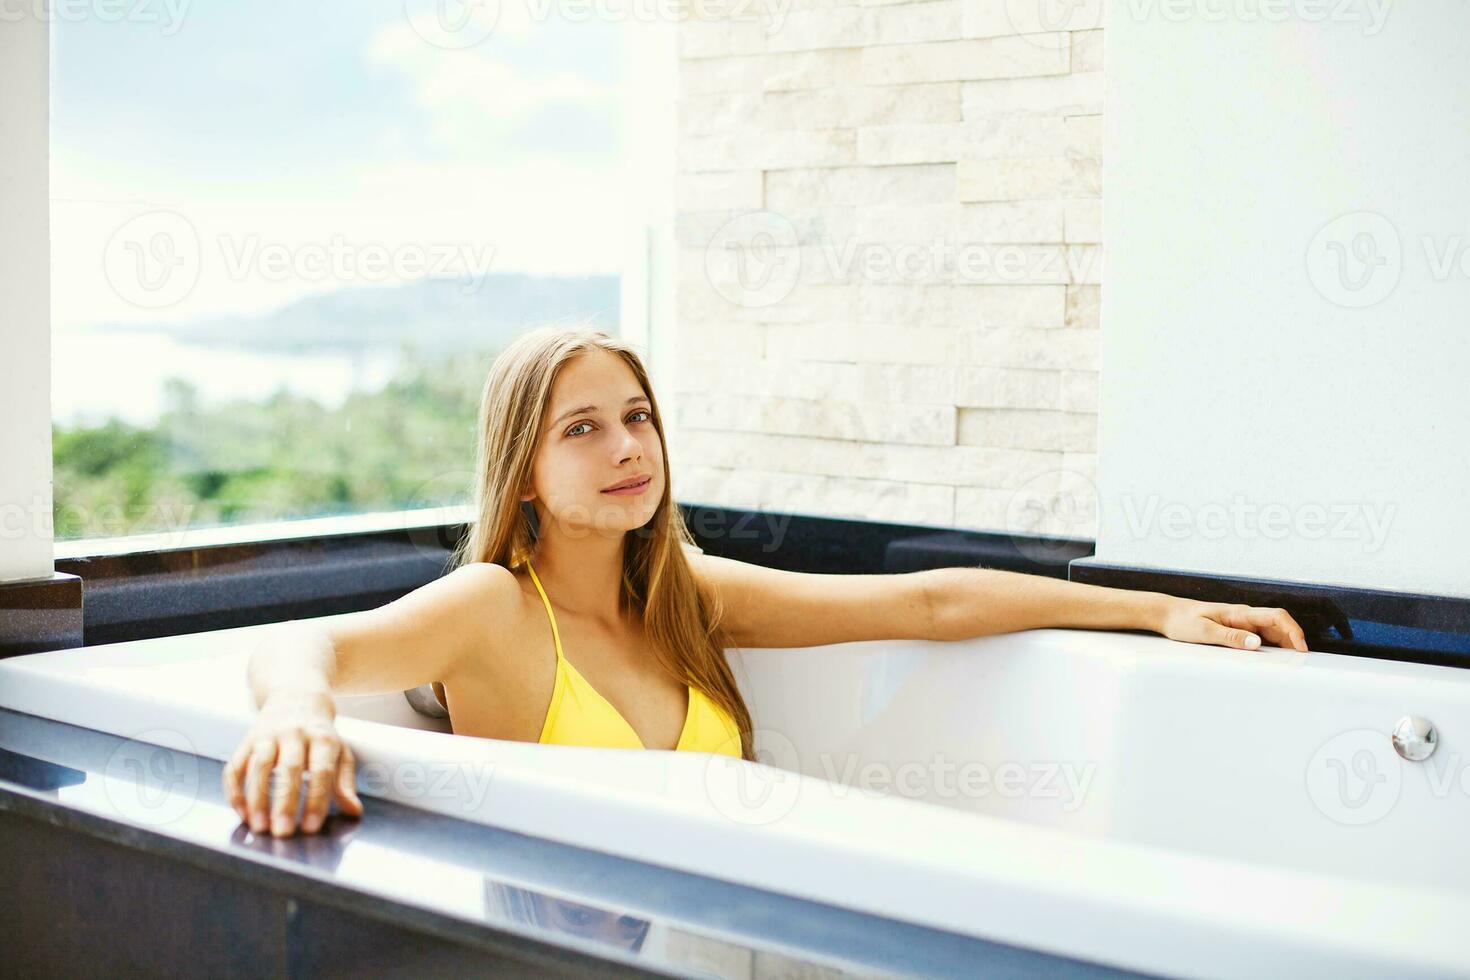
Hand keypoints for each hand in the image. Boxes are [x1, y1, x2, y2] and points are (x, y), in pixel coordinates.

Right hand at [222, 690, 363, 836]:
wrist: (296, 697)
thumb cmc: (320, 734)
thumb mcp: (340, 752)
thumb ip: (345, 782)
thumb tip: (354, 811)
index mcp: (322, 737)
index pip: (321, 770)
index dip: (316, 800)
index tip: (311, 827)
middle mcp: (294, 733)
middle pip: (289, 768)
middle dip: (285, 803)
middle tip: (283, 833)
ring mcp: (267, 735)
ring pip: (258, 766)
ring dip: (256, 799)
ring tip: (259, 827)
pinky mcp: (246, 740)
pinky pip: (235, 766)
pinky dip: (235, 790)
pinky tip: (241, 813)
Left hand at [1157, 597, 1309, 652]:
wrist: (1167, 614)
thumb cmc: (1183, 621)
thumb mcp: (1205, 631)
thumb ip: (1230, 637)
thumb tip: (1256, 644)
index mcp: (1239, 613)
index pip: (1276, 616)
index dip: (1293, 630)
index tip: (1301, 648)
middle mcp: (1244, 616)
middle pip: (1278, 625)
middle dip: (1293, 641)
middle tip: (1300, 662)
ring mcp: (1241, 623)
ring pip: (1271, 632)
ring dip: (1283, 645)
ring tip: (1289, 664)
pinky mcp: (1236, 630)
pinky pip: (1259, 638)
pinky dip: (1269, 648)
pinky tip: (1270, 660)